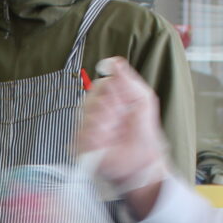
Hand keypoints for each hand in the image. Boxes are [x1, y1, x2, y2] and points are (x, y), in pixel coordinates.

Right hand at [74, 56, 170, 215]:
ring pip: (87, 115)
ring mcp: (85, 128)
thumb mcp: (142, 98)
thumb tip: (113, 61)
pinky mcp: (80, 145)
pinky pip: (83, 133)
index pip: (100, 84)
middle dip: (110, 108)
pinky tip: (107, 142)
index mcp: (107, 99)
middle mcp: (94, 112)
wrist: (141, 161)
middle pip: (91, 98)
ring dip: (106, 123)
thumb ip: (127, 78)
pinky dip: (98, 137)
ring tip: (116, 132)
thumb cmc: (143, 132)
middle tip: (121, 119)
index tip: (125, 103)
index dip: (113, 92)